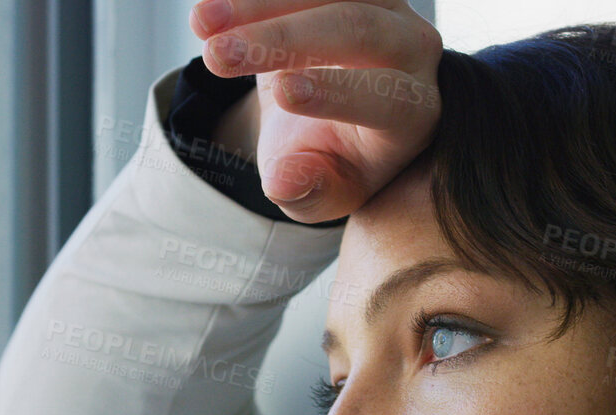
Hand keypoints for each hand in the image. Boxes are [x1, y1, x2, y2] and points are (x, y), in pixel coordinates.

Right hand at [189, 0, 443, 223]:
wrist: (332, 114)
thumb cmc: (330, 158)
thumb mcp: (320, 191)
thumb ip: (308, 193)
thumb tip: (284, 182)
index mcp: (414, 112)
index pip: (387, 99)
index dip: (337, 94)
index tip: (282, 94)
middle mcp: (412, 49)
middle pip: (357, 29)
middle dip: (282, 40)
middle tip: (217, 55)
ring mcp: (386, 5)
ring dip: (259, 3)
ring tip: (201, 22)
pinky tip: (211, 8)